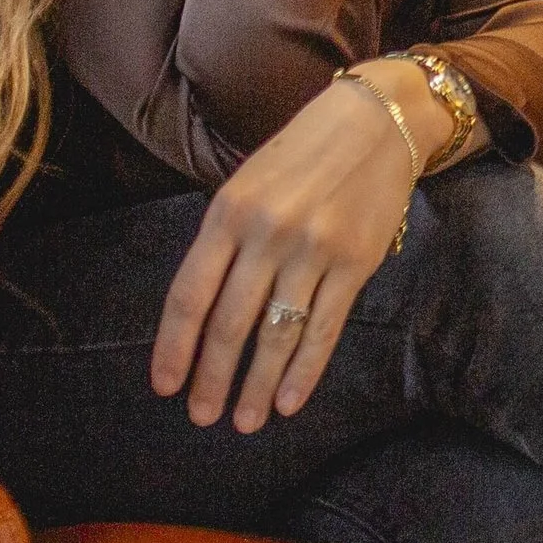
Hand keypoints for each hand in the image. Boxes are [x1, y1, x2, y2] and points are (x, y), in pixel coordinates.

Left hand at [149, 66, 451, 431]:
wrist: (376, 120)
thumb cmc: (303, 151)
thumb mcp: (249, 180)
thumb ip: (225, 237)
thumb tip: (202, 310)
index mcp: (229, 211)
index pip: (190, 294)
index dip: (174, 347)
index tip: (165, 386)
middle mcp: (267, 233)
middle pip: (230, 324)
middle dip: (213, 378)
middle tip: (203, 416)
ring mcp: (313, 250)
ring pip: (276, 335)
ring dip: (256, 386)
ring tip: (244, 421)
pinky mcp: (354, 263)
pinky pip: (323, 329)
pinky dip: (303, 372)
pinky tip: (288, 402)